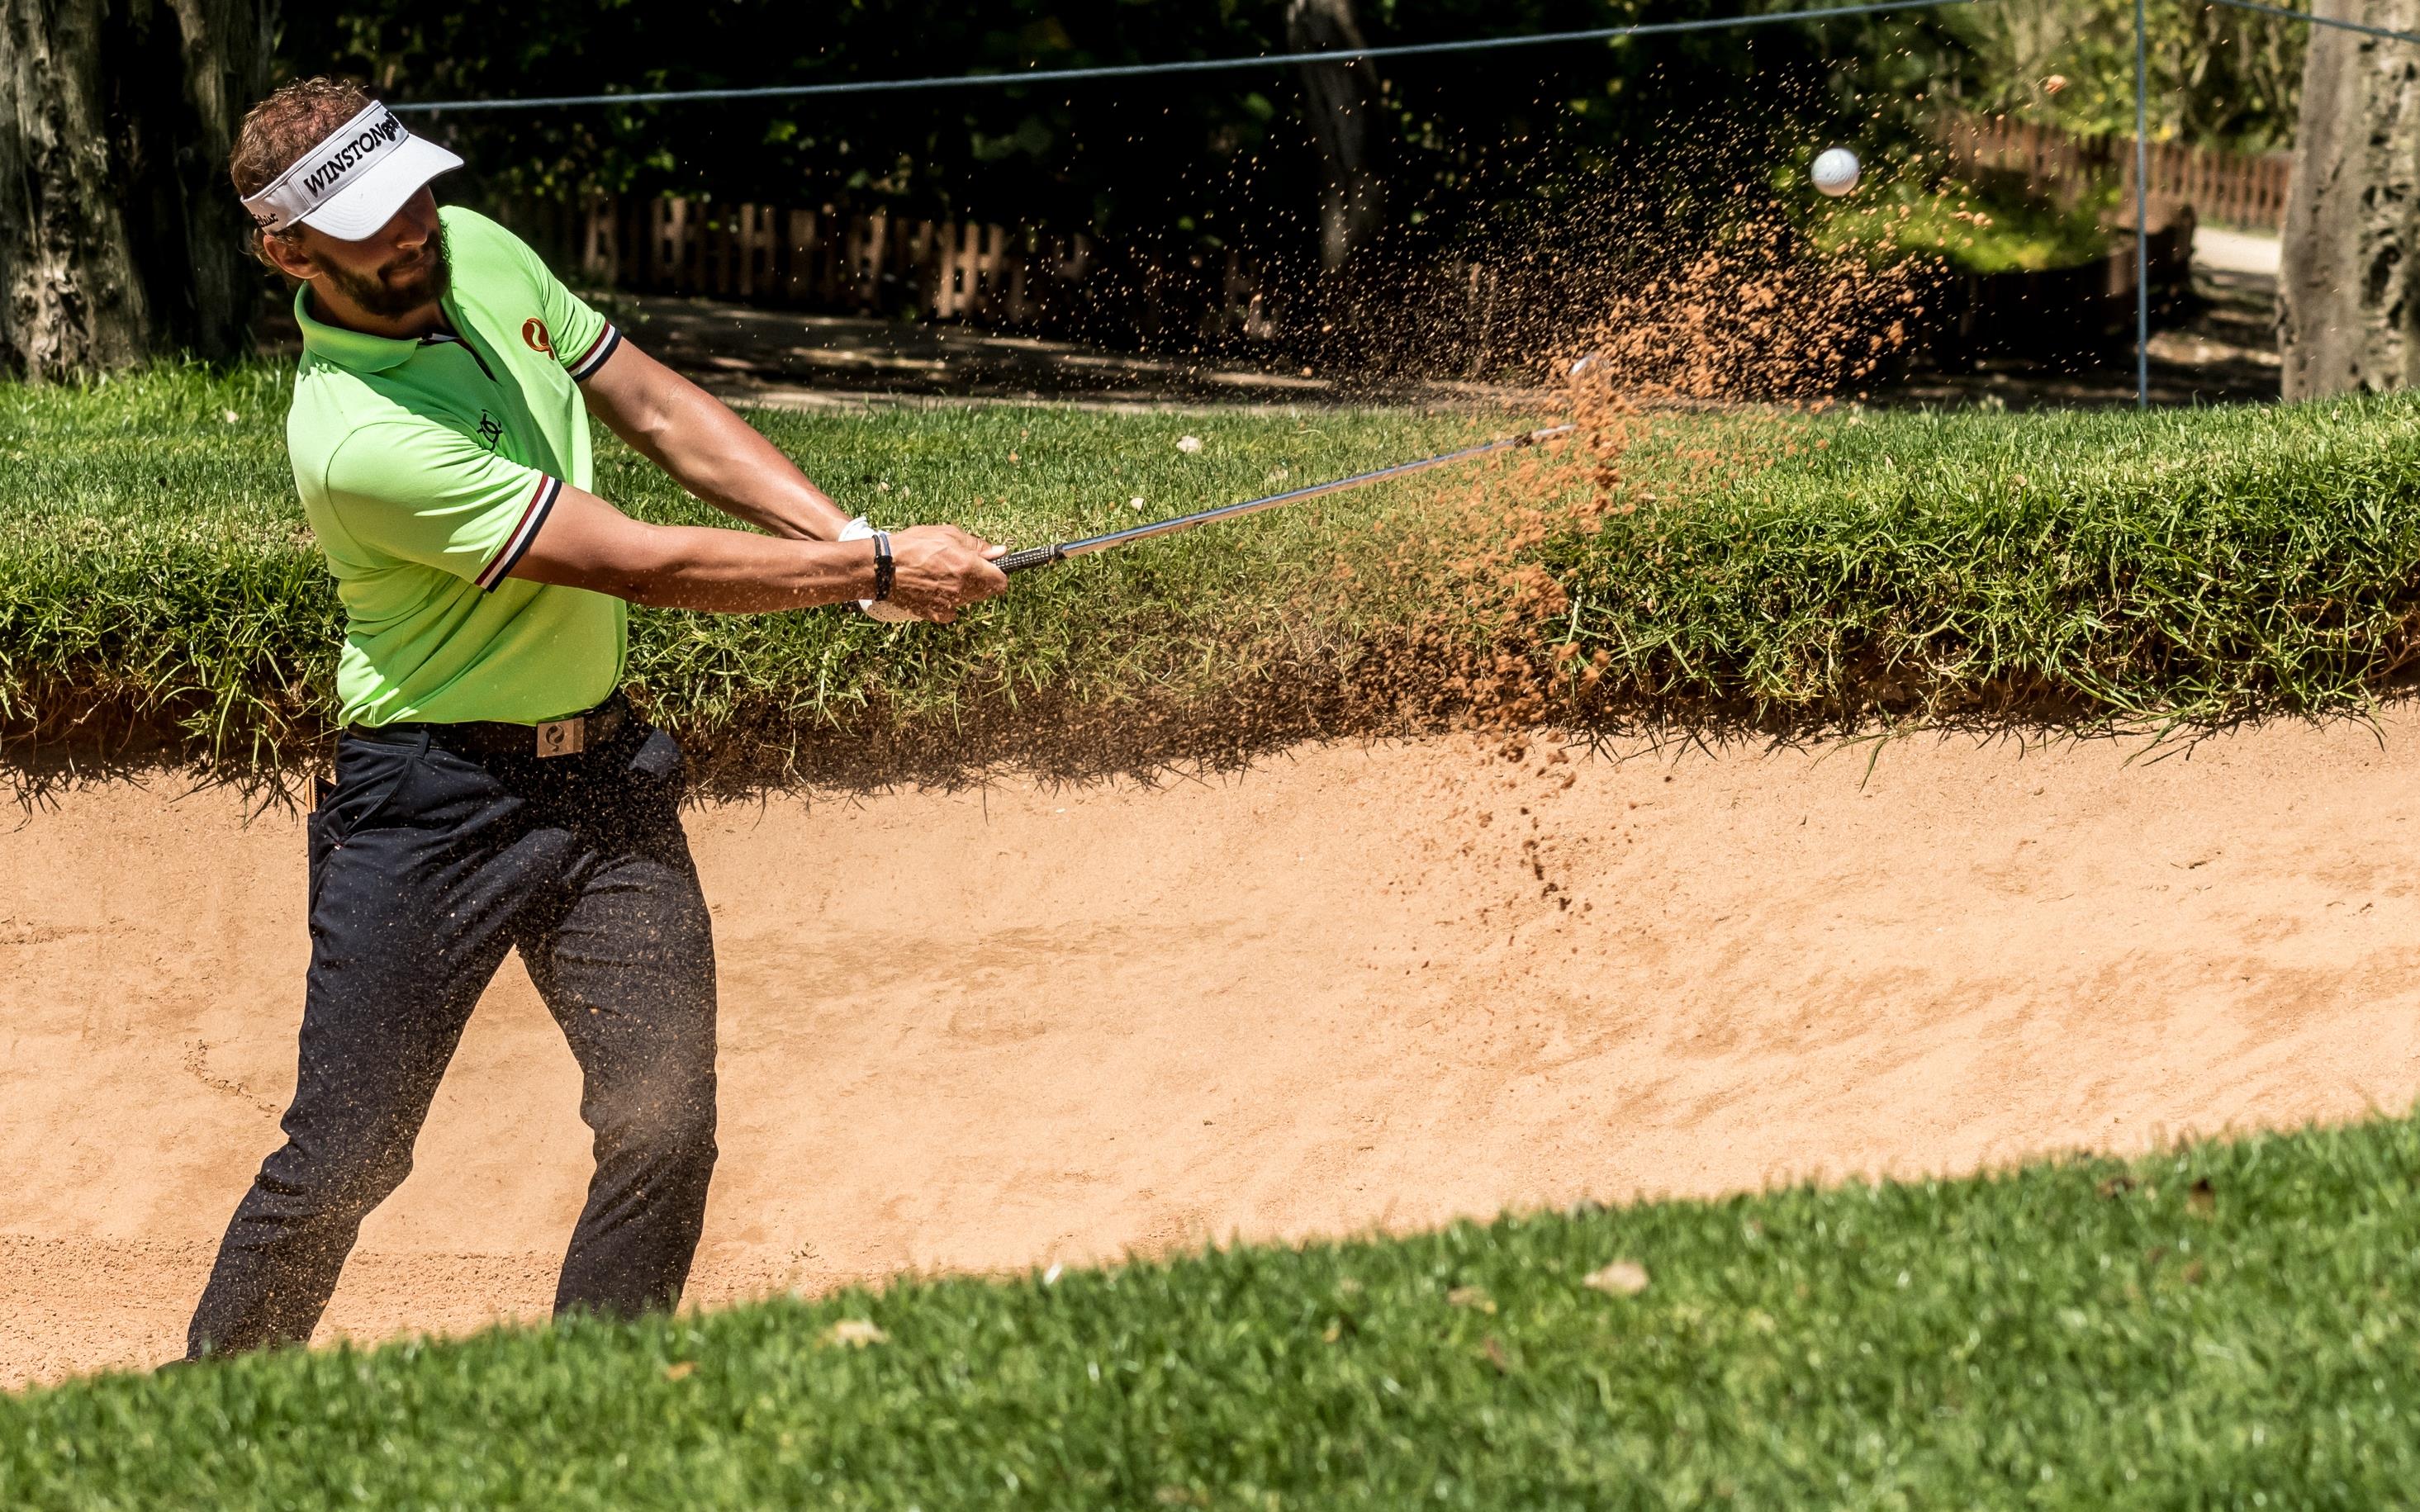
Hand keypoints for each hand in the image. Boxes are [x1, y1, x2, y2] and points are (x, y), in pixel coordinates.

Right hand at [885, 525, 1007, 622]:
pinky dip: (948, 601)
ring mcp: (950, 605)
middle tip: (962, 565)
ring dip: (964, 589)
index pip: (1001, 582)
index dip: (998, 573)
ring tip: (942, 574)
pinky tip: (934, 588)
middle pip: (986, 592)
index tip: (990, 566)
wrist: (883, 567)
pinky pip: (952, 610)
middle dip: (981, 579)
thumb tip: (1000, 552)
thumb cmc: (913, 545)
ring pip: (969, 600)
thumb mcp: (947, 534)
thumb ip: (977, 545)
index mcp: (968, 568)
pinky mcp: (936, 614)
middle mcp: (962, 590)